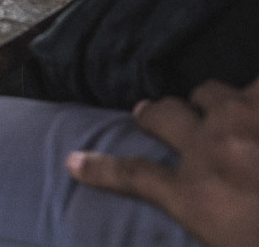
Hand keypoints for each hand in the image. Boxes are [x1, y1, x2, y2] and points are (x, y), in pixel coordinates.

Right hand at [67, 78, 258, 245]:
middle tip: (149, 112)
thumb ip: (197, 215)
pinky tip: (256, 101)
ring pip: (208, 92)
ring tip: (222, 110)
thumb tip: (189, 206)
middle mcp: (207, 148)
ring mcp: (240, 120)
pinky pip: (253, 84)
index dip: (101, 169)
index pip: (134, 176)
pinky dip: (254, 93)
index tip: (76, 163)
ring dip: (213, 103)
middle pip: (164, 115)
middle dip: (154, 113)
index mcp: (195, 197)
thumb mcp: (223, 238)